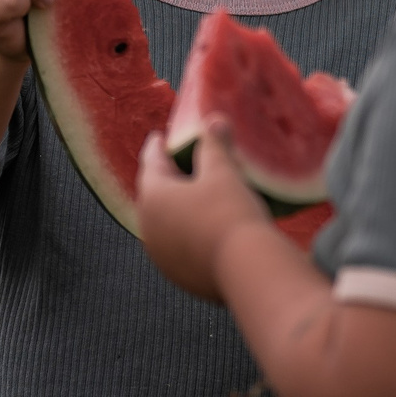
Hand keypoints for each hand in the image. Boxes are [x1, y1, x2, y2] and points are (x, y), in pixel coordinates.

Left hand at [137, 123, 271, 302]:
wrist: (246, 270)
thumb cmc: (230, 212)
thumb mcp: (223, 172)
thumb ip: (214, 145)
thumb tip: (214, 120)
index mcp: (152, 197)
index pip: (151, 162)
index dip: (157, 146)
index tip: (158, 137)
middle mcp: (148, 228)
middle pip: (155, 195)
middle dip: (167, 179)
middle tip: (179, 164)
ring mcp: (161, 256)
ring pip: (167, 224)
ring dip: (178, 209)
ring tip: (196, 197)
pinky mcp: (179, 276)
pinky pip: (181, 246)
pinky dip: (190, 233)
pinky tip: (207, 229)